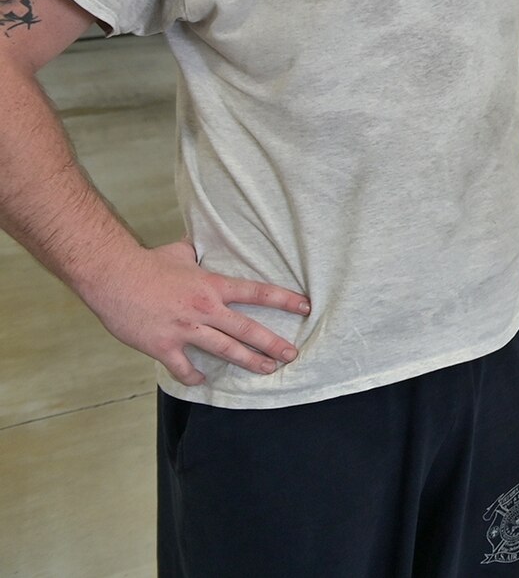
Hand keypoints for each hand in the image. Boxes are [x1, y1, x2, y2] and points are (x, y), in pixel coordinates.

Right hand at [79, 237, 309, 386]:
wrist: (113, 276)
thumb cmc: (147, 262)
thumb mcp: (182, 251)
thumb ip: (198, 251)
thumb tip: (204, 239)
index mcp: (213, 286)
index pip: (257, 293)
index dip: (284, 300)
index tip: (305, 307)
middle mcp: (205, 309)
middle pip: (247, 330)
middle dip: (273, 344)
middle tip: (292, 354)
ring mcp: (185, 330)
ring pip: (225, 350)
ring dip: (248, 362)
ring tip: (267, 370)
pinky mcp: (163, 346)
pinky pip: (184, 367)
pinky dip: (194, 376)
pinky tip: (202, 380)